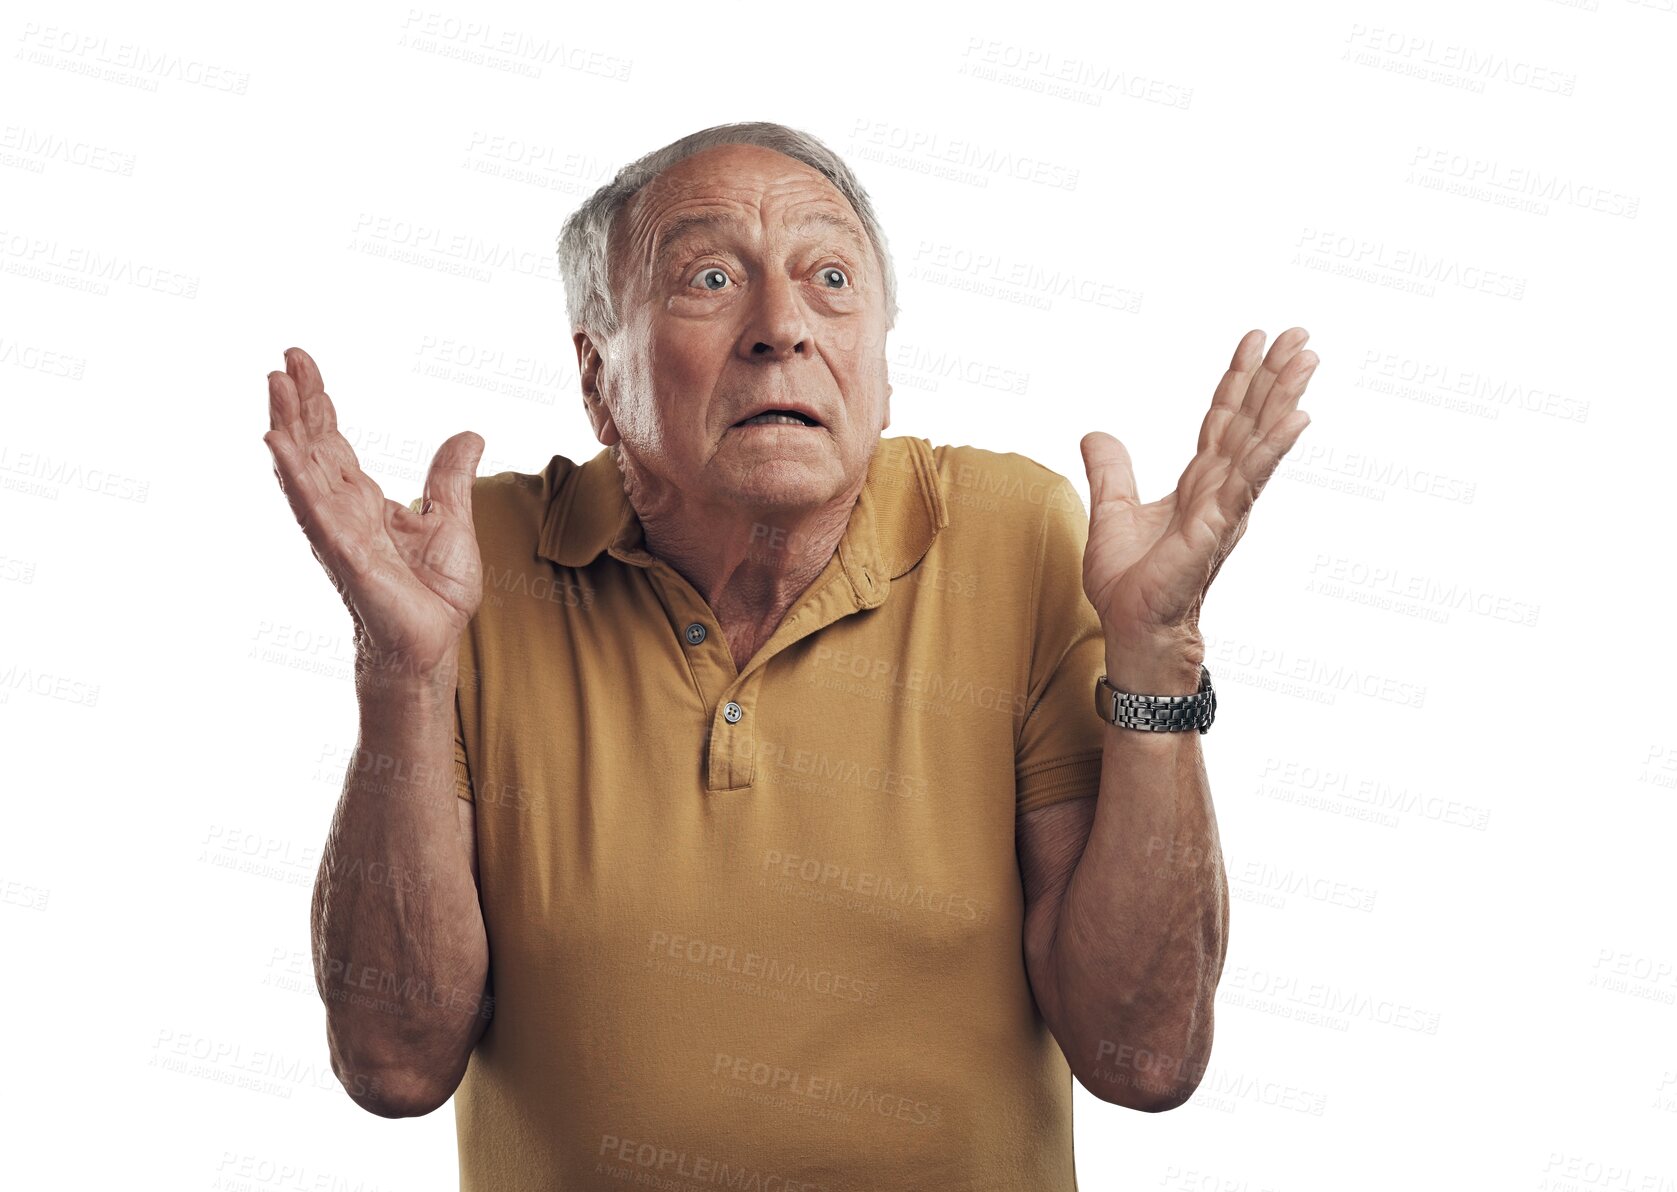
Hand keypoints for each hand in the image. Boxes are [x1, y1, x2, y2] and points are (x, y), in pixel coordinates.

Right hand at [264, 346, 484, 672]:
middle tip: (283, 359)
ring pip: (304, 469)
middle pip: (311, 446)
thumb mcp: (451, 520)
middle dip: (296, 402)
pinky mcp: (344, 552)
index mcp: (362, 500)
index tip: (300, 362)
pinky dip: (294, 475)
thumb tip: (469, 435)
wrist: (434, 642)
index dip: (317, 403)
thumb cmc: (434, 593)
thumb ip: (450, 478)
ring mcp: (336, 530)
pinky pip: (313, 508)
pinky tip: (276, 444)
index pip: (331, 441)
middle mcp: (340, 510)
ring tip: (272, 385)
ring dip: (287, 427)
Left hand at [1078, 327, 1317, 648]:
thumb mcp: (1111, 513)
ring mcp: (1225, 507)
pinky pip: (1249, 480)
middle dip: (1274, 376)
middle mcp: (1220, 490)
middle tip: (1301, 335)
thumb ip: (1111, 472)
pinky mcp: (1218, 526)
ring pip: (1259, 441)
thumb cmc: (1130, 585)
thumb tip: (1095, 434)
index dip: (1238, 380)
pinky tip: (1296, 418)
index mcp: (1199, 484)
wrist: (1133, 629)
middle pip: (1251, 421)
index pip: (1222, 420)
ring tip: (1307, 359)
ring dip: (1284, 398)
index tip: (1255, 340)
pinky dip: (1272, 448)